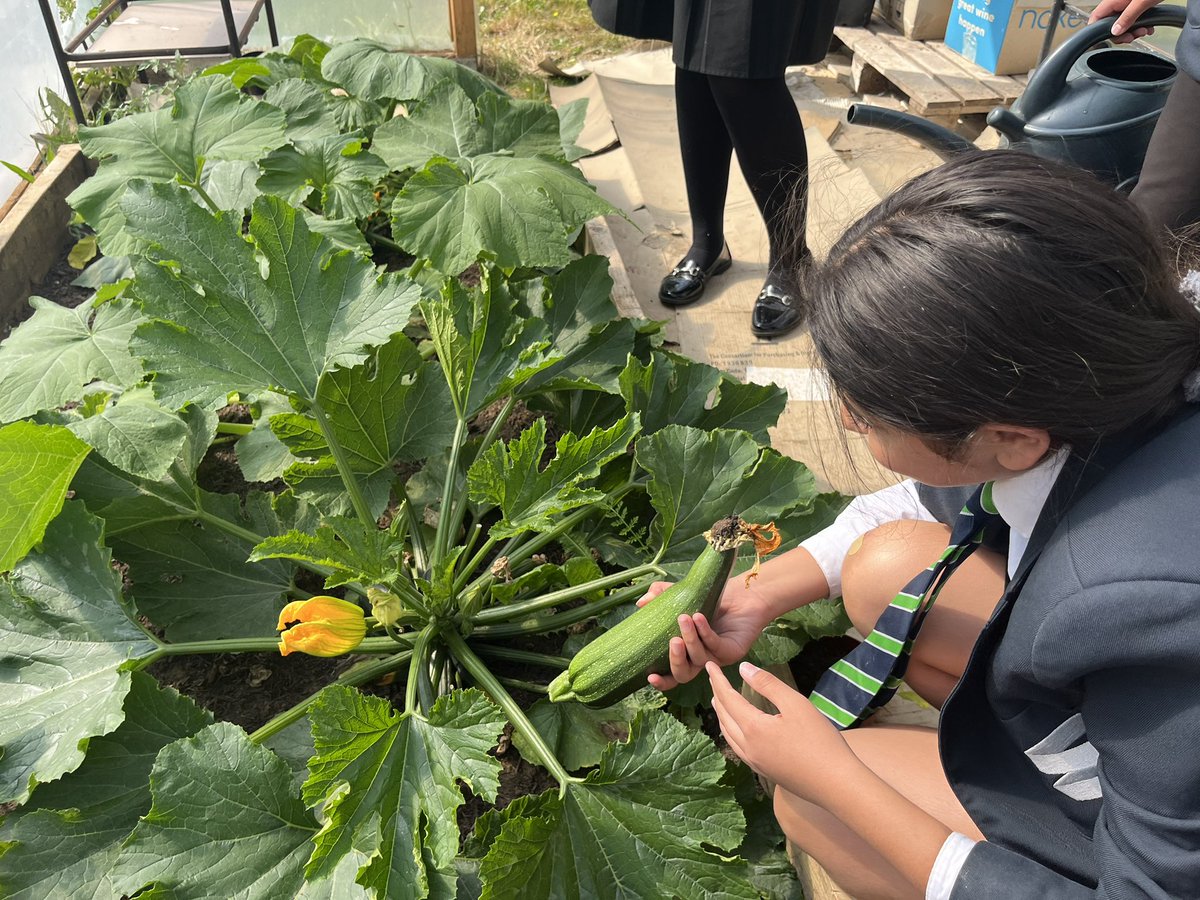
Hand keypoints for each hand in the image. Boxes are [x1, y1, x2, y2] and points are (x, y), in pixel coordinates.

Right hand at [636, 581, 768, 689]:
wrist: (743, 594)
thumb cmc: (712, 598)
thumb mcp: (682, 595)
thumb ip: (660, 595)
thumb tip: (640, 603)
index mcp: (687, 654)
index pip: (672, 675)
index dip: (662, 680)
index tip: (650, 676)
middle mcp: (701, 660)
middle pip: (685, 674)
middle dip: (676, 660)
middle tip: (673, 641)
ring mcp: (717, 657)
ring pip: (700, 659)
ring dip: (690, 639)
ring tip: (684, 618)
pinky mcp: (732, 651)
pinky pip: (715, 645)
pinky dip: (705, 632)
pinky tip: (699, 617)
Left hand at [707, 660, 858, 804]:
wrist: (835, 784)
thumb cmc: (819, 740)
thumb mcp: (795, 704)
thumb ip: (767, 684)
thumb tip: (743, 668)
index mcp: (752, 728)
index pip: (727, 698)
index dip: (718, 680)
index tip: (709, 665)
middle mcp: (747, 747)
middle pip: (723, 716)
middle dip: (717, 695)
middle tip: (712, 678)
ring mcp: (754, 762)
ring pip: (728, 734)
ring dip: (721, 715)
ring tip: (718, 701)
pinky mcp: (764, 772)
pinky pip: (737, 747)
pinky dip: (730, 731)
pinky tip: (737, 729)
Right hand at [1089, 0, 1159, 42]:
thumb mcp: (1141, 2)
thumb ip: (1127, 17)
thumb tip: (1115, 31)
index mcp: (1113, 0)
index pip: (1096, 18)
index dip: (1098, 30)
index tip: (1112, 37)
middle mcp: (1118, 2)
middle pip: (1110, 24)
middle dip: (1122, 33)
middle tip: (1133, 36)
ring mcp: (1127, 4)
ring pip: (1122, 23)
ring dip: (1133, 31)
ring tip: (1144, 31)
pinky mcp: (1137, 5)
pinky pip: (1133, 19)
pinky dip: (1140, 26)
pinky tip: (1149, 27)